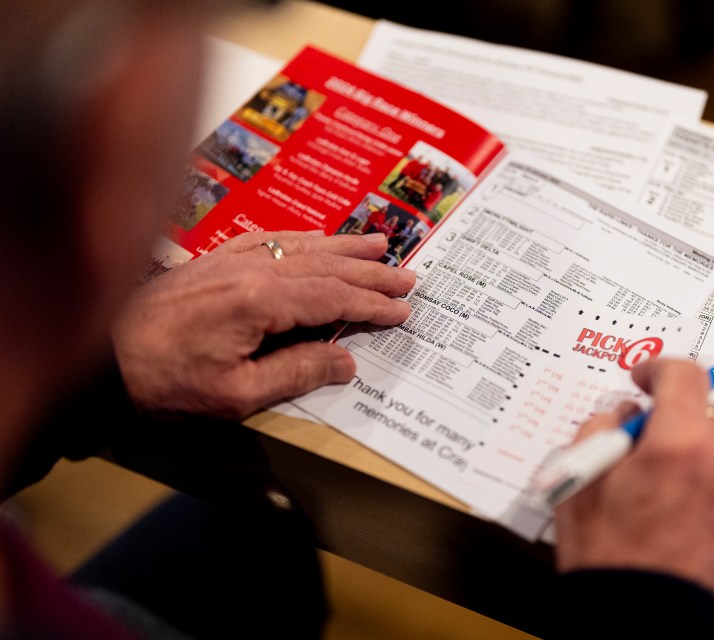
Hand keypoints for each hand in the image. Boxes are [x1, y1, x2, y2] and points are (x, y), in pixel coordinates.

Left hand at [112, 231, 414, 419]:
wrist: (101, 354)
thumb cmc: (164, 380)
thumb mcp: (236, 393)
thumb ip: (296, 372)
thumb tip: (345, 359)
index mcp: (260, 300)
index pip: (333, 297)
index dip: (371, 304)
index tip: (402, 310)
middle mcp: (251, 268)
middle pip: (327, 265)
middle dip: (370, 271)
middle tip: (407, 275)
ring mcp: (232, 258)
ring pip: (304, 246)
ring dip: (345, 246)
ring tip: (380, 243)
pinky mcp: (216, 260)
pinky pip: (272, 238)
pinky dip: (305, 239)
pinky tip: (318, 240)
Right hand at [552, 358, 713, 610]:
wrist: (641, 622)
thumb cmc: (608, 556)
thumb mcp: (579, 479)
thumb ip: (601, 427)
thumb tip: (623, 416)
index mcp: (678, 444)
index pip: (683, 375)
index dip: (657, 370)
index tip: (642, 380)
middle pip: (700, 417)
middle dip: (669, 425)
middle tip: (635, 453)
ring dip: (690, 458)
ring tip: (656, 495)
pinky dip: (707, 489)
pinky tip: (677, 517)